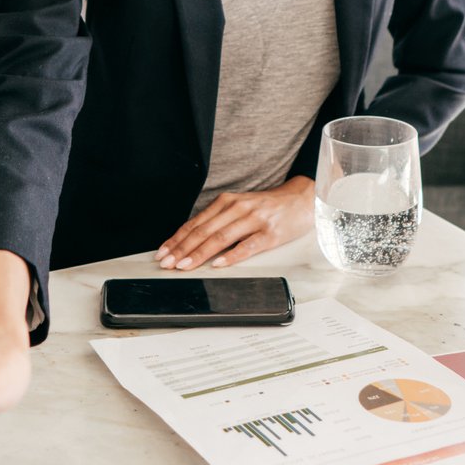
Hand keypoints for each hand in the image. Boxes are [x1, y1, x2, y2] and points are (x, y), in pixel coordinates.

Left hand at [156, 176, 314, 269]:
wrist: (301, 199)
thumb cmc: (267, 207)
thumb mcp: (240, 207)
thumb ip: (219, 221)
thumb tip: (192, 242)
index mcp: (228, 202)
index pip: (196, 223)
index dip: (177, 239)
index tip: (163, 252)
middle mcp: (238, 208)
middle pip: (204, 231)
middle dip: (182, 249)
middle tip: (167, 263)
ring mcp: (255, 220)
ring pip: (221, 238)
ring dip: (200, 253)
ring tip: (185, 265)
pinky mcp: (271, 233)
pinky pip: (248, 246)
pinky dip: (231, 255)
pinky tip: (219, 264)